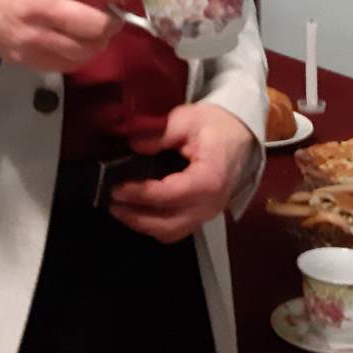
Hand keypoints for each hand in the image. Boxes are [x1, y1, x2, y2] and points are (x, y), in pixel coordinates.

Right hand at [0, 0, 132, 72]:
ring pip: (88, 50)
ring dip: (100, 40)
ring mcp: (34, 37)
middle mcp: (41, 7)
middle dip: (115, 19)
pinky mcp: (29, 59)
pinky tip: (77, 42)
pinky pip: (70, 64)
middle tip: (111, 13)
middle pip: (99, 24)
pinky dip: (81, 55)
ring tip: (95, 29)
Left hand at [109, 103, 257, 242]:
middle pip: (168, 225)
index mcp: (209, 180)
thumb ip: (159, 133)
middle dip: (135, 217)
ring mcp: (208, 213)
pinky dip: (155, 225)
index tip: (117, 188)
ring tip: (120, 209)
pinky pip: (177, 230)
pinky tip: (138, 212)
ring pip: (171, 233)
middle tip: (112, 203)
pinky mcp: (203, 214)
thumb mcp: (188, 120)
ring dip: (143, 225)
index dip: (140, 195)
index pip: (169, 196)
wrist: (240, 133)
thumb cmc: (216, 125)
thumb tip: (133, 145)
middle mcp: (210, 204)